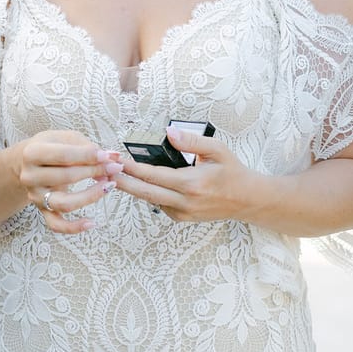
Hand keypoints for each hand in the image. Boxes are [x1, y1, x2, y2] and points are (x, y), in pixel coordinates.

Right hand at [18, 130, 122, 233]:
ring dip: (90, 196)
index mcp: (32, 153)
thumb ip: (88, 147)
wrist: (28, 162)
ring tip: (109, 186)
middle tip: (114, 168)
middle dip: (95, 172)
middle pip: (65, 177)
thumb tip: (112, 158)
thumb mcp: (66, 138)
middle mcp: (30, 176)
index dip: (88, 156)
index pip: (64, 156)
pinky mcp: (42, 210)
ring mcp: (35, 195)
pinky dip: (73, 227)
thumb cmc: (52, 146)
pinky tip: (91, 223)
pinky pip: (56, 225)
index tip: (108, 156)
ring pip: (63, 203)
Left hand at [114, 125, 255, 221]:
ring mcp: (183, 213)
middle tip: (104, 171)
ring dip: (132, 188)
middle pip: (144, 193)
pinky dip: (148, 193)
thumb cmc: (233, 172)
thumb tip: (168, 132)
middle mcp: (185, 202)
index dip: (132, 168)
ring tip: (115, 174)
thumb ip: (191, 141)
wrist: (248, 200)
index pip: (154, 176)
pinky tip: (141, 183)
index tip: (117, 159)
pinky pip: (159, 205)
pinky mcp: (182, 219)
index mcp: (192, 183)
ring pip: (150, 200)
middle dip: (122, 181)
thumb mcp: (217, 149)